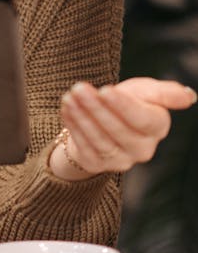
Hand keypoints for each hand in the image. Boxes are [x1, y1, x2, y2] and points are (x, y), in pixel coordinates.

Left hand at [53, 76, 196, 178]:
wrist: (105, 118)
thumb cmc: (130, 101)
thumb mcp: (147, 91)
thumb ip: (167, 93)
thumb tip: (190, 96)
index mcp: (157, 128)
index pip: (143, 119)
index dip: (123, 106)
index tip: (105, 89)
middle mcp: (143, 149)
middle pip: (119, 130)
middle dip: (97, 108)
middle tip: (80, 88)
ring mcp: (121, 160)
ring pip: (100, 140)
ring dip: (82, 118)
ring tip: (70, 97)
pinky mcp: (99, 164)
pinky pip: (85, 147)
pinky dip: (74, 127)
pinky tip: (67, 109)